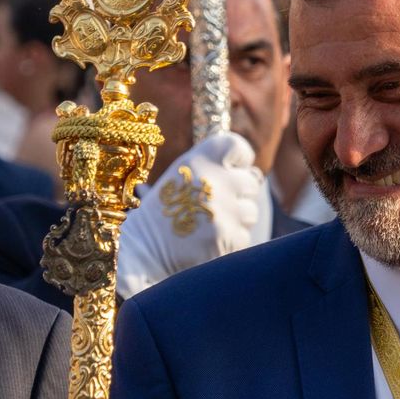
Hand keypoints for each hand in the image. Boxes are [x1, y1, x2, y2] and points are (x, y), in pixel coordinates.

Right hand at [115, 132, 272, 298]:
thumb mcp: (182, 175)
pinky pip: (244, 237)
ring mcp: (223, 211)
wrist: (142, 251)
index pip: (239, 147)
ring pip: (250, 212)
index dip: (239, 160)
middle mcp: (213, 181)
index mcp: (199, 159)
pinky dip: (230, 242)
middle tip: (208, 207)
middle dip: (236, 195)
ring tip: (204, 226)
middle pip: (250, 182)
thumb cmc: (165, 211)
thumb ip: (218, 169)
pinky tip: (205, 243)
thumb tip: (258, 176)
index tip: (227, 171)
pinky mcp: (229, 239)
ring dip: (235, 220)